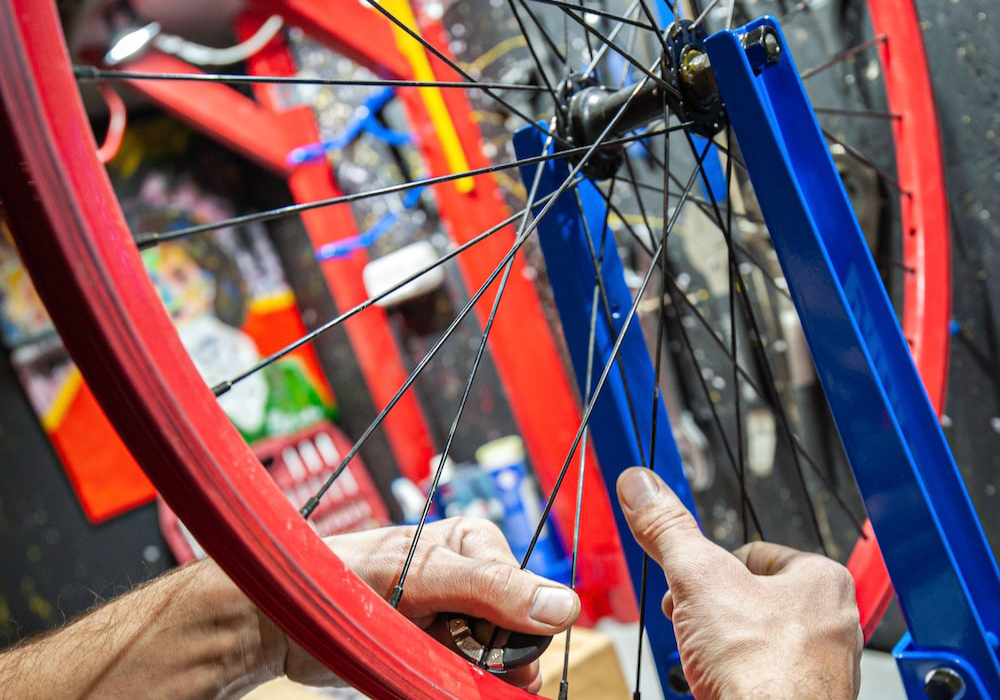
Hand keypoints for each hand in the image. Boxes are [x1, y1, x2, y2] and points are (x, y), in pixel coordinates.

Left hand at [263, 518, 580, 691]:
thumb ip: (492, 588)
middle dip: (493, 661)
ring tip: (429, 659)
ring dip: (471, 678)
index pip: (532, 601)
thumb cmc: (344, 578)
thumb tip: (563, 606)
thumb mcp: (423, 576)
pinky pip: (469, 684)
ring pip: (496, 668)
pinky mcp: (438, 653)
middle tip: (448, 655)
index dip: (514, 634)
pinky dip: (456, 689)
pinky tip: (428, 672)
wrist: (288, 620)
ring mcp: (456, 620)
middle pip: (519, 639)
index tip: (476, 644)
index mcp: (478, 546)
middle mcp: (474, 582)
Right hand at [617, 467, 861, 699]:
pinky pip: (763, 676)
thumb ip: (669, 530)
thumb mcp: (699, 579)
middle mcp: (834, 622)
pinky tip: (721, 684)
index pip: (752, 553)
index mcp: (823, 580)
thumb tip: (641, 486)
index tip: (691, 587)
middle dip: (713, 611)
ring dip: (722, 645)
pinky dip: (737, 678)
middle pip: (752, 597)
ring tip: (707, 659)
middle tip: (693, 624)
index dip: (710, 569)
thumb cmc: (760, 669)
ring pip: (756, 639)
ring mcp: (823, 668)